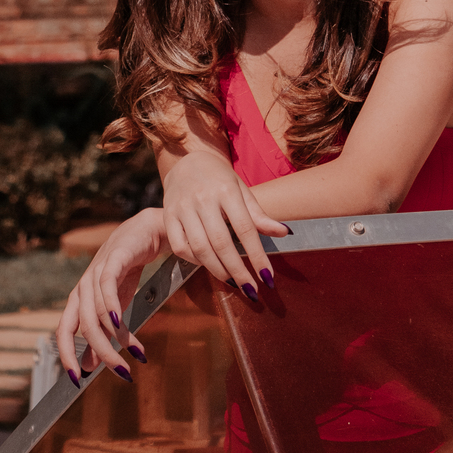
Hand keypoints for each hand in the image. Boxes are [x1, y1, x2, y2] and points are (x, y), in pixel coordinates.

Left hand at [56, 207, 167, 385]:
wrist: (147, 232)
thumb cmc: (127, 270)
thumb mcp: (114, 308)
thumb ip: (101, 335)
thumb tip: (88, 367)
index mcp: (79, 298)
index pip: (64, 330)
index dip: (66, 356)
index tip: (75, 381)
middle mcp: (83, 285)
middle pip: (83, 326)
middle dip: (102, 353)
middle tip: (122, 373)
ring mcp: (96, 270)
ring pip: (97, 311)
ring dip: (118, 338)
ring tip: (137, 353)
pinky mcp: (114, 258)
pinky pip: (107, 285)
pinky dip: (112, 307)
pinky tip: (121, 324)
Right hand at [162, 149, 288, 293]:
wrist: (187, 161)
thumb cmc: (220, 179)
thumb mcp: (241, 190)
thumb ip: (259, 214)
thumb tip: (284, 233)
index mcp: (226, 190)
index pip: (245, 228)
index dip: (257, 255)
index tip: (267, 277)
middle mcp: (203, 198)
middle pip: (221, 243)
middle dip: (238, 271)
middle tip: (251, 290)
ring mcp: (183, 207)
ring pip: (200, 249)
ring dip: (218, 271)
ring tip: (233, 282)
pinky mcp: (168, 216)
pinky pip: (180, 247)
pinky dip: (194, 262)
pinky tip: (208, 265)